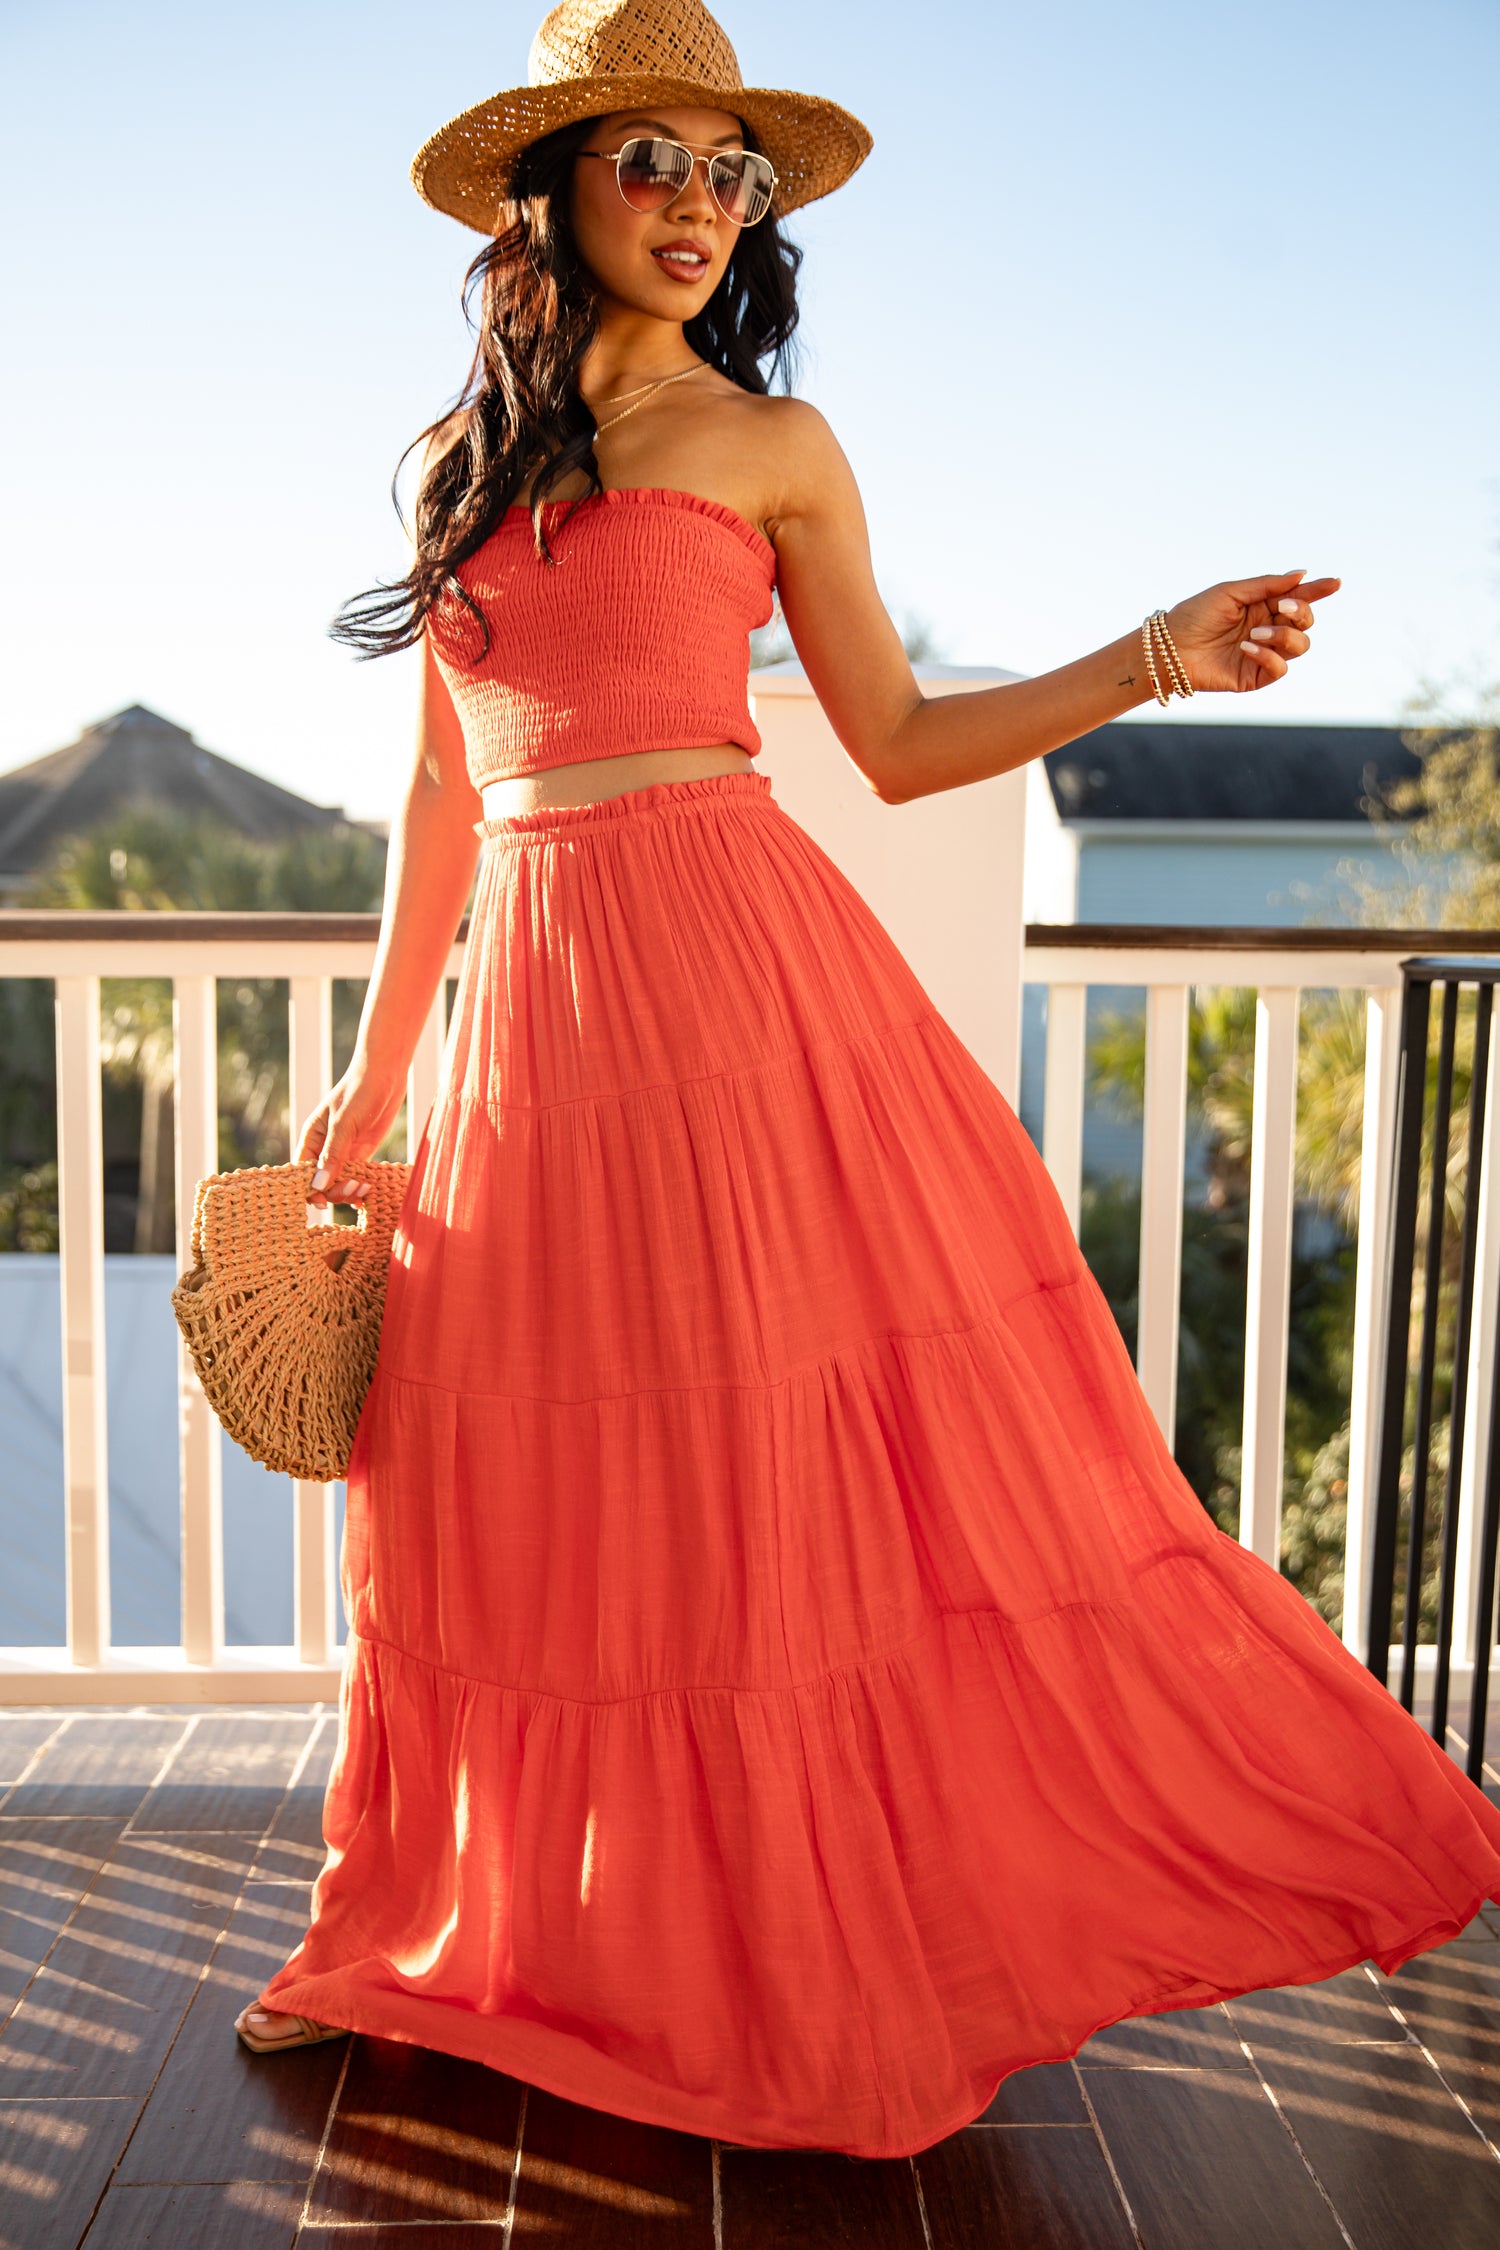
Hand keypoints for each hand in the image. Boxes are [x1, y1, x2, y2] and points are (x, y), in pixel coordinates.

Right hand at [296, 1058, 407, 1209]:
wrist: (386, 1074)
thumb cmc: (359, 1092)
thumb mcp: (344, 1123)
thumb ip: (332, 1155)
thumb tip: (318, 1186)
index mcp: (311, 1137)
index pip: (302, 1171)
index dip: (309, 1189)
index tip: (323, 1201)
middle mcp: (324, 1147)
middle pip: (321, 1181)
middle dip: (334, 1191)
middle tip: (353, 1190)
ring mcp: (344, 1151)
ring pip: (339, 1181)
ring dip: (349, 1190)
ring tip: (364, 1189)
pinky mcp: (362, 1152)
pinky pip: (356, 1176)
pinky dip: (360, 1186)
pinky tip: (367, 1192)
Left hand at [1161, 570, 1341, 694]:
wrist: (1169, 648)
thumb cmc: (1195, 615)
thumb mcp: (1231, 592)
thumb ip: (1267, 585)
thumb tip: (1301, 575)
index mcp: (1262, 606)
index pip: (1297, 597)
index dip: (1318, 590)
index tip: (1335, 582)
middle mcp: (1267, 629)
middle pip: (1305, 621)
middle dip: (1301, 612)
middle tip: (1283, 607)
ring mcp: (1263, 653)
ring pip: (1300, 645)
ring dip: (1284, 635)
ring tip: (1255, 633)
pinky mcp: (1255, 676)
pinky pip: (1280, 667)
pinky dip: (1269, 655)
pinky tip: (1248, 648)